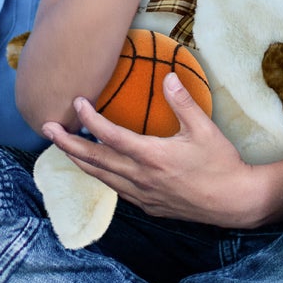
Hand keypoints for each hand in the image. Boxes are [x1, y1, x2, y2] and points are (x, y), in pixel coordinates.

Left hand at [41, 71, 263, 227]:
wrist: (235, 202)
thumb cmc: (222, 164)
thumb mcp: (205, 129)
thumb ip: (183, 102)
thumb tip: (168, 76)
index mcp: (153, 156)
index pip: (110, 136)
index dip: (89, 119)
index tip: (77, 103)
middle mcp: (142, 178)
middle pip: (94, 160)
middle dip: (67, 143)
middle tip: (47, 128)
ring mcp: (143, 195)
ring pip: (101, 177)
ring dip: (79, 160)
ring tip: (63, 146)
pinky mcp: (148, 205)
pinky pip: (115, 189)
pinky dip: (99, 175)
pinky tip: (96, 167)